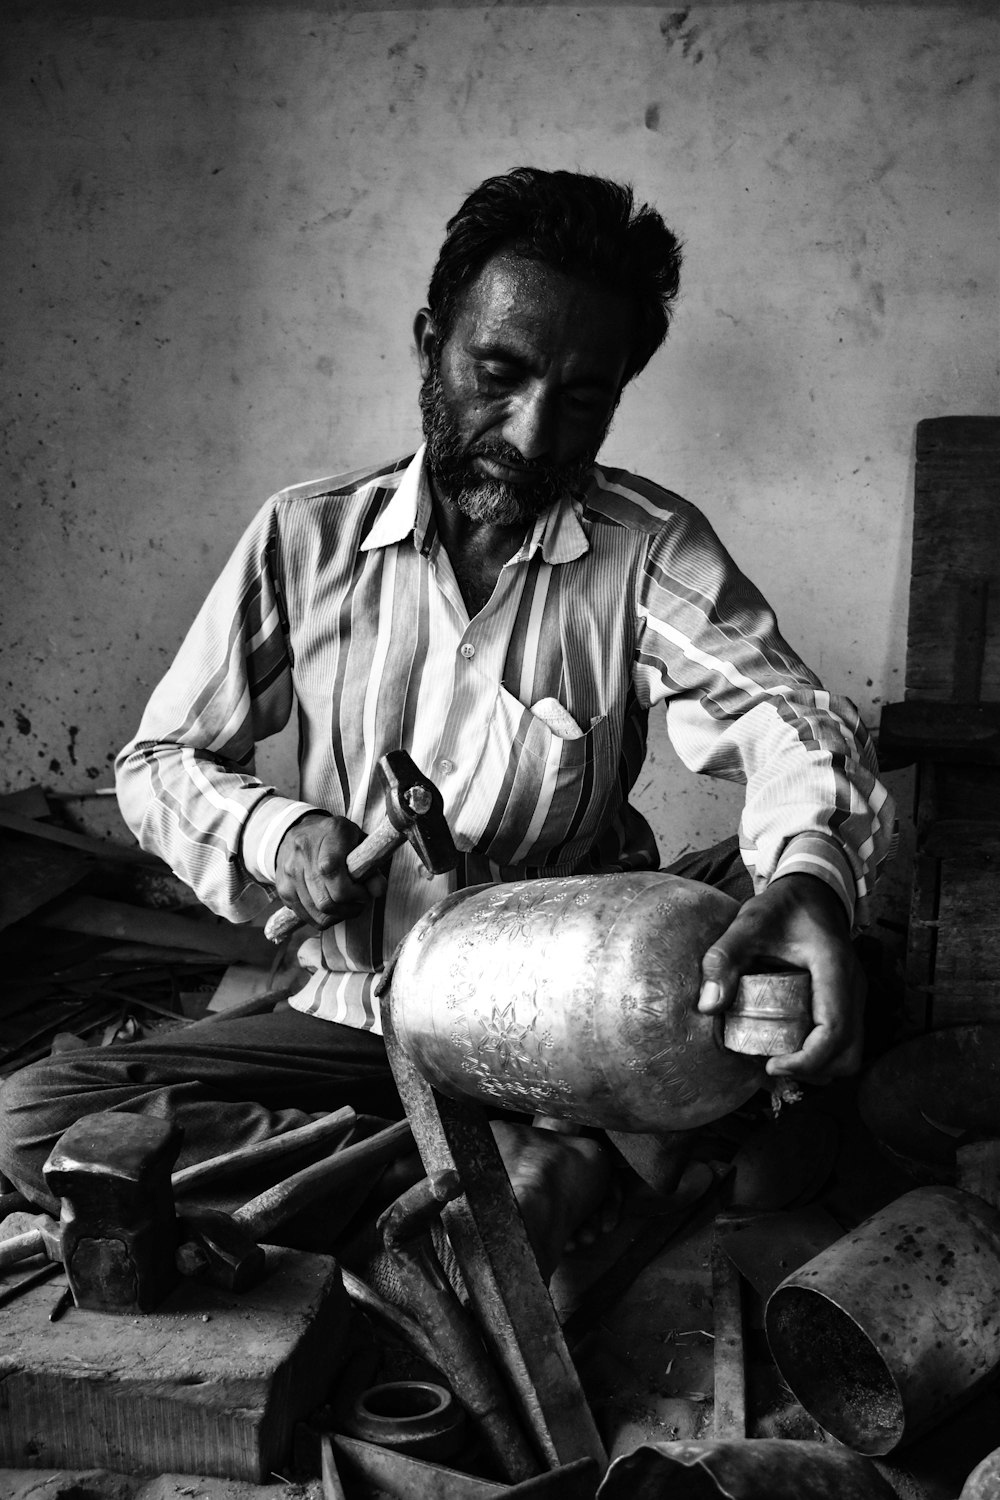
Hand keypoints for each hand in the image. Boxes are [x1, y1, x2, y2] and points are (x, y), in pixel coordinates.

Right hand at [274, 813, 385, 928]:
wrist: (300, 830)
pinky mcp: (283, 888)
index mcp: (329, 834)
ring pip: (317, 912)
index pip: (332, 872)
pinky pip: (306, 916)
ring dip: (339, 916)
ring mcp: (289, 871)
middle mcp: (304, 851)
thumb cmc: (338, 838)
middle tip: (359, 902)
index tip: (364, 893)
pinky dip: (324, 918)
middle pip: (325, 899)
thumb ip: (372, 866)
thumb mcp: (360, 843)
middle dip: (349, 908)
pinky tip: (333, 907)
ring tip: (348, 905)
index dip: (351, 892)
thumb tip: (378, 891)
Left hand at [697, 874, 864, 1081]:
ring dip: (817, 1067)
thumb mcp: (747, 924)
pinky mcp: (848, 1002)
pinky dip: (820, 1055)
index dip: (806, 1060)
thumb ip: (724, 958)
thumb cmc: (783, 906)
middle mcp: (853, 988)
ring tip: (778, 1060)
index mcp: (834, 969)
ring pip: (850, 1053)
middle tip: (772, 1066)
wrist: (812, 891)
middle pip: (848, 1054)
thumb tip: (708, 1005)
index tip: (771, 1065)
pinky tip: (788, 1047)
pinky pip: (843, 1041)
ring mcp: (855, 996)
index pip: (834, 1031)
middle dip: (812, 1070)